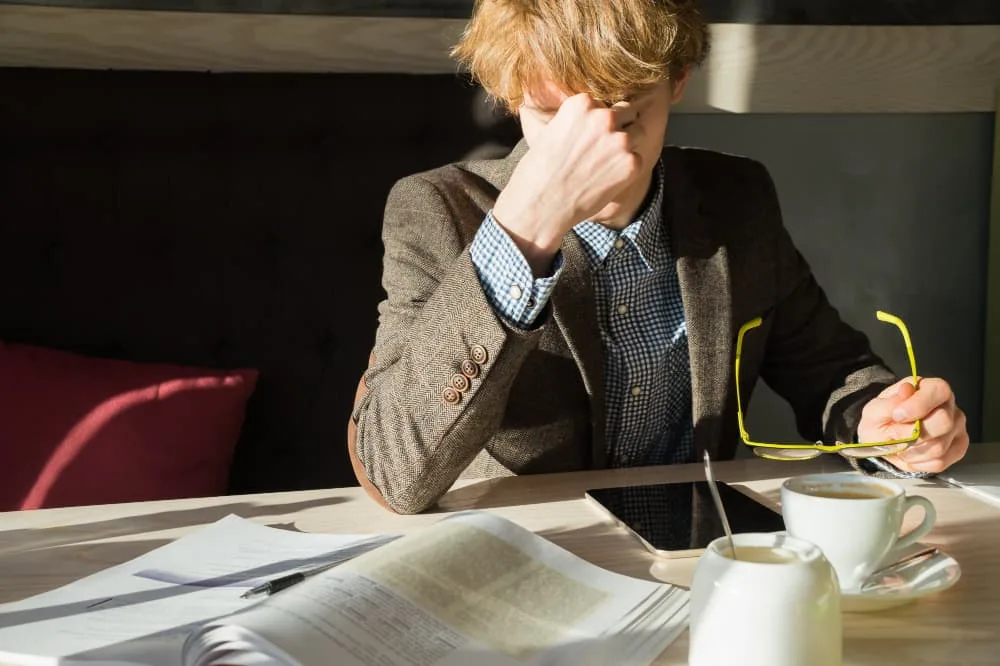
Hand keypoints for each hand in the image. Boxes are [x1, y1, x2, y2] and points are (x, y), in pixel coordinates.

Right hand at [493, 93, 643, 273]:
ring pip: (639, 132)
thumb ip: (577, 121)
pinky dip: (628, 169)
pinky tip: (607, 179)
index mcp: (581, 104)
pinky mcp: (631, 163)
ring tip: (606, 164)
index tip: (590, 135)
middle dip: (619, 127)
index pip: (604, 102)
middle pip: (627, 112)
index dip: (599, 121)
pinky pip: (638, 158)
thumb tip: (592, 118)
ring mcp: (620, 140)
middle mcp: (603, 117)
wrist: (540, 205)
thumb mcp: (552, 131)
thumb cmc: (538, 172)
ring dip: (628, 145)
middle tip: (602, 149)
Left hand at [857, 377, 968, 473]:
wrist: (884, 438)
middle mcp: (949, 407)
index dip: (919, 404)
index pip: (938, 390)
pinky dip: (918, 462)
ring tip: (900, 446)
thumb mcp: (875, 410)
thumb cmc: (883, 419)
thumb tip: (906, 391)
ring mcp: (956, 429)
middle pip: (943, 422)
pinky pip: (940, 462)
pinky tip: (910, 454)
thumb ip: (889, 402)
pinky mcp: (957, 449)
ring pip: (940, 446)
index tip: (898, 415)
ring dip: (912, 450)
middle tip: (894, 434)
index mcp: (931, 389)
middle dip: (912, 434)